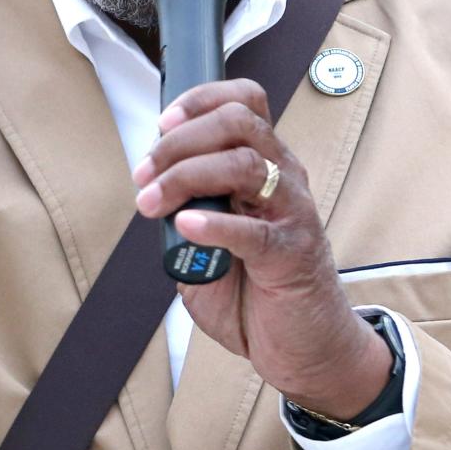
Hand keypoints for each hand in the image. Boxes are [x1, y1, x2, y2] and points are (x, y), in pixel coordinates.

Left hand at [133, 79, 391, 418]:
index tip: (162, 124)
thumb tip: (152, 189)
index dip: (201, 100)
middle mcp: (283, 176)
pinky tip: (185, 227)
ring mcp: (292, 212)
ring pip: (243, 163)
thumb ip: (187, 209)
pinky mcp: (292, 255)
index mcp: (266, 163)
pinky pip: (252, 229)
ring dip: (185, 176)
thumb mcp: (211, 239)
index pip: (244, 101)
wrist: (306, 349)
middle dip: (180, 140)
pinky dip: (213, 224)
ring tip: (152, 203)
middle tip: (144, 173)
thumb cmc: (257, 290)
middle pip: (238, 122)